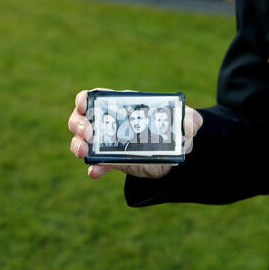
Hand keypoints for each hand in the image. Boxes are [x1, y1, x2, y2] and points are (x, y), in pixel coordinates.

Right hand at [68, 89, 202, 178]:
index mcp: (123, 106)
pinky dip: (94, 168)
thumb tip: (188, 125)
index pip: (96, 97)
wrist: (176, 156)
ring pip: (81, 140)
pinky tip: (95, 172)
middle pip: (80, 118)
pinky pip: (97, 164)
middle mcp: (110, 123)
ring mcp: (108, 143)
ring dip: (77, 145)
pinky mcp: (113, 161)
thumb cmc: (176, 130)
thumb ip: (191, 120)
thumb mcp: (186, 123)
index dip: (85, 99)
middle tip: (88, 133)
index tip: (85, 106)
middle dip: (77, 124)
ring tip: (85, 152)